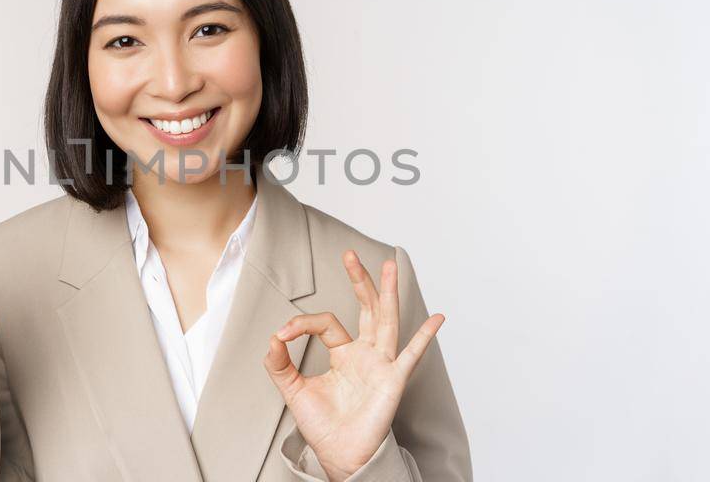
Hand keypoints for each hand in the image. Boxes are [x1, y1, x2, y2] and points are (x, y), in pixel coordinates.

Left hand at [262, 250, 445, 480]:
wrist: (340, 455)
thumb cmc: (324, 426)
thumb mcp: (293, 391)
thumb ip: (280, 365)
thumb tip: (272, 339)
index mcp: (344, 353)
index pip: (327, 323)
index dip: (302, 323)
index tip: (283, 334)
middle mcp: (365, 354)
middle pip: (365, 308)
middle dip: (359, 281)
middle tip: (350, 254)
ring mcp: (381, 364)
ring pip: (386, 320)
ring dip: (388, 293)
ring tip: (390, 266)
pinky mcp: (393, 380)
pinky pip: (411, 355)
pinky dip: (424, 337)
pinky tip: (437, 319)